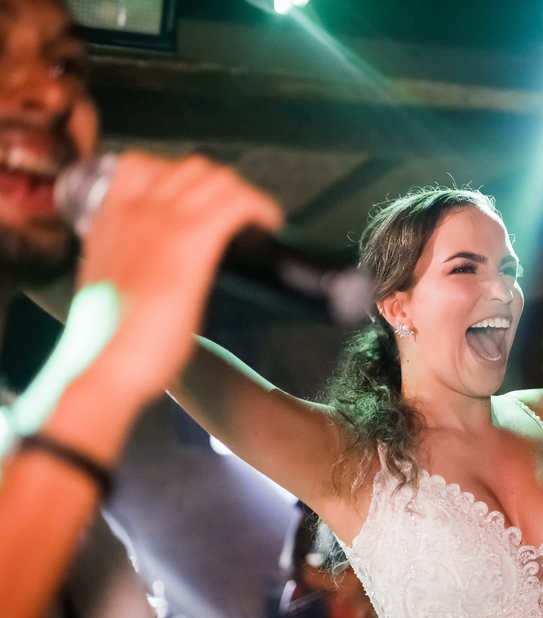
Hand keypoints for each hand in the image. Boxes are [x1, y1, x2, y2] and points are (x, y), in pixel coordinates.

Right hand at [78, 152, 281, 402]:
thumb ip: (127, 260)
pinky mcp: (191, 243)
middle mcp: (135, 210)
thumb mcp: (107, 284)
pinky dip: (261, 209)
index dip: (181, 177)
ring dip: (245, 195)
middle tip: (240, 216)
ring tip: (258, 222)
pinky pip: (237, 203)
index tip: (201, 201)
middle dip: (224, 186)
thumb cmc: (108, 339)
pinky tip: (270, 226)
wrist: (107, 362)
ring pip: (217, 178)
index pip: (143, 164)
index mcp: (109, 219)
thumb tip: (150, 262)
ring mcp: (163, 222)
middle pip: (191, 166)